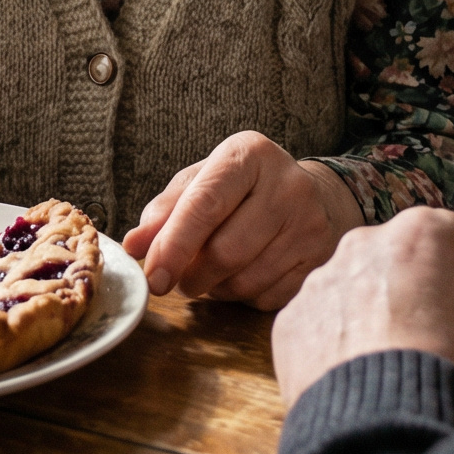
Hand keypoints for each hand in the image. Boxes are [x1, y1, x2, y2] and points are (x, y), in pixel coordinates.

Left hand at [122, 132, 363, 311]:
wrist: (310, 195)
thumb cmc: (241, 189)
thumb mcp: (201, 181)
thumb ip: (165, 210)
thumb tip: (133, 246)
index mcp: (250, 154)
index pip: (206, 204)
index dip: (175, 245)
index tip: (153, 276)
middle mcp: (287, 185)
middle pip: (225, 251)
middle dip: (192, 275)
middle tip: (179, 278)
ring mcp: (310, 224)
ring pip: (245, 281)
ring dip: (215, 289)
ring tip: (211, 273)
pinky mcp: (320, 260)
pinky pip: (267, 298)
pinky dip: (243, 297)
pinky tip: (243, 275)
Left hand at [271, 205, 453, 407]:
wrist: (384, 436)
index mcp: (425, 230)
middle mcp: (364, 242)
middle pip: (406, 263)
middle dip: (424, 296)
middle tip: (440, 350)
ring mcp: (321, 281)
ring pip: (361, 293)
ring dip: (380, 320)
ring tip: (400, 372)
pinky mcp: (291, 323)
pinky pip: (324, 328)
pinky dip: (340, 348)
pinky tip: (365, 384)